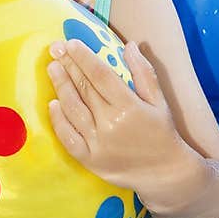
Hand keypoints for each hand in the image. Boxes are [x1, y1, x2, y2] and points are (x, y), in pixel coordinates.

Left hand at [46, 37, 189, 192]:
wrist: (166, 174)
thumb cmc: (161, 133)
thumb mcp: (159, 101)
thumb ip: (144, 73)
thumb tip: (130, 46)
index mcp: (130, 106)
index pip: (101, 75)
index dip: (84, 58)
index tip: (71, 43)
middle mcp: (111, 123)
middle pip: (84, 89)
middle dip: (68, 66)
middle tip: (55, 49)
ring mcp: (98, 143)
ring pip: (73, 109)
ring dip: (60, 86)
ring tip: (52, 68)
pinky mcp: (89, 160)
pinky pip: (68, 137)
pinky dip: (58, 120)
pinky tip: (52, 104)